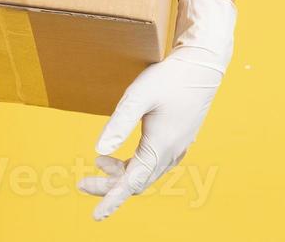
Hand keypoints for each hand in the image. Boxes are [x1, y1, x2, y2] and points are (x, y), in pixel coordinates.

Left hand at [77, 0, 235, 219]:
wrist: (202, 67)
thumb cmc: (168, 79)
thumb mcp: (138, 97)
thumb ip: (117, 124)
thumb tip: (97, 152)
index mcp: (160, 146)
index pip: (132, 183)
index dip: (111, 199)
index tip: (96, 217)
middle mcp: (171, 153)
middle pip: (136, 182)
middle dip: (109, 187)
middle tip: (82, 184)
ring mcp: (177, 149)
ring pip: (145, 174)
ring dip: (120, 175)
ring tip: (97, 165)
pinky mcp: (177, 141)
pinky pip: (152, 164)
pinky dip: (132, 166)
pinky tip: (116, 157)